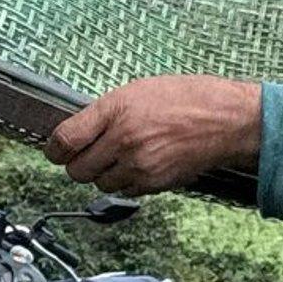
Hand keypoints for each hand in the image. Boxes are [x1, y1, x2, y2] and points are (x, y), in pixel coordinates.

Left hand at [47, 76, 263, 193]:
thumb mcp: (140, 90)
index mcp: (116, 110)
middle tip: (89, 154)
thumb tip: (79, 132)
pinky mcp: (154, 184)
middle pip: (77, 170)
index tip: (56, 150)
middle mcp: (124, 139)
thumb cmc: (190, 98)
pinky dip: (126, 182)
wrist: (228, 120)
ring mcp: (139, 165)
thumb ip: (106, 112)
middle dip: (79, 163)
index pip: (64, 140)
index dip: (54, 149)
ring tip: (121, 157)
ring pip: (99, 184)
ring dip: (103, 174)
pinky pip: (124, 190)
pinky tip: (140, 164)